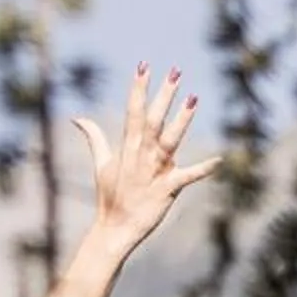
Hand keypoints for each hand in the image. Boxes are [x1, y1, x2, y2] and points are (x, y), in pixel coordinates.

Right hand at [72, 66, 220, 254]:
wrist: (114, 230)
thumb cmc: (110, 197)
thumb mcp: (102, 164)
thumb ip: (94, 138)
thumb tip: (77, 118)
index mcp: (128, 148)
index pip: (133, 112)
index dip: (139, 89)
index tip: (144, 66)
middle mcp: (142, 156)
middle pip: (154, 120)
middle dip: (164, 96)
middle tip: (175, 72)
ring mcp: (155, 172)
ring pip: (170, 141)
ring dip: (181, 121)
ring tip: (194, 98)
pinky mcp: (167, 189)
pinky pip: (187, 177)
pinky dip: (202, 170)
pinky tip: (218, 160)